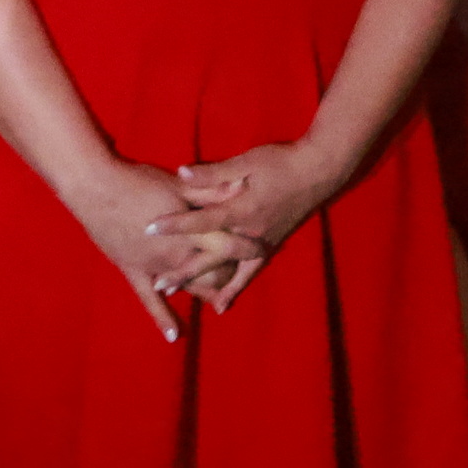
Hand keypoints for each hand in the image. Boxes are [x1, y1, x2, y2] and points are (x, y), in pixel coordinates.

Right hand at [56, 158, 230, 341]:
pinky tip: (174, 336)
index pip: (229, 248)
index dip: (248, 249)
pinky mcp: (134, 273)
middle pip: (214, 274)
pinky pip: (149, 301)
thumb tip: (241, 186)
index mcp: (191, 232)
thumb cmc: (138, 181)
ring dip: (205, 291)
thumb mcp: (178, 184)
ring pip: (189, 288)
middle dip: (230, 273)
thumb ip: (210, 191)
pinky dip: (163, 318)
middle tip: (239, 266)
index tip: (261, 248)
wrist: (95, 188)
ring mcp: (155, 268)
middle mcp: (177, 256)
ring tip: (219, 293)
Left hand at [159, 136, 342, 310]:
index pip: (201, 221)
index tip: (149, 229)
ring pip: (226, 269)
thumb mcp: (246, 162)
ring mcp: (260, 242)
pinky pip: (249, 273)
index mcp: (241, 210)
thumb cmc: (280, 162)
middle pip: (210, 255)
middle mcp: (249, 232)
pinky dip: (234, 288)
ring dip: (201, 281)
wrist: (318, 171)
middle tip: (158, 283)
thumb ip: (213, 173)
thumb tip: (181, 173)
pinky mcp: (269, 246)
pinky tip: (221, 305)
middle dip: (183, 269)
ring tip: (177, 295)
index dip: (175, 225)